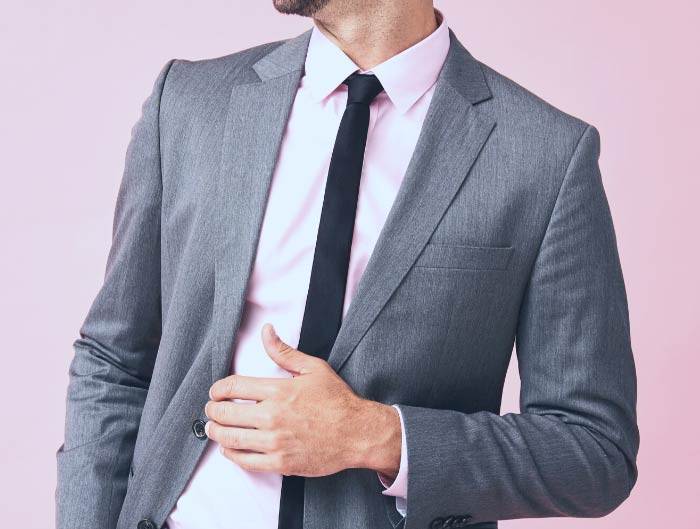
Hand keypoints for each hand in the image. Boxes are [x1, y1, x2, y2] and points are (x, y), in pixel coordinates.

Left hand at [204, 323, 401, 477]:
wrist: (357, 433)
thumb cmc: (337, 400)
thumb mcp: (313, 368)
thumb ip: (284, 352)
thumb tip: (266, 331)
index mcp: (278, 391)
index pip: (233, 387)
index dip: (218, 389)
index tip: (216, 391)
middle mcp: (273, 416)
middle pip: (226, 414)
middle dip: (212, 411)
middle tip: (211, 410)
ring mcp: (275, 442)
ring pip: (231, 439)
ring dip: (216, 433)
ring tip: (214, 429)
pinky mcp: (280, 463)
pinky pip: (245, 461)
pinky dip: (231, 454)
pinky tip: (229, 448)